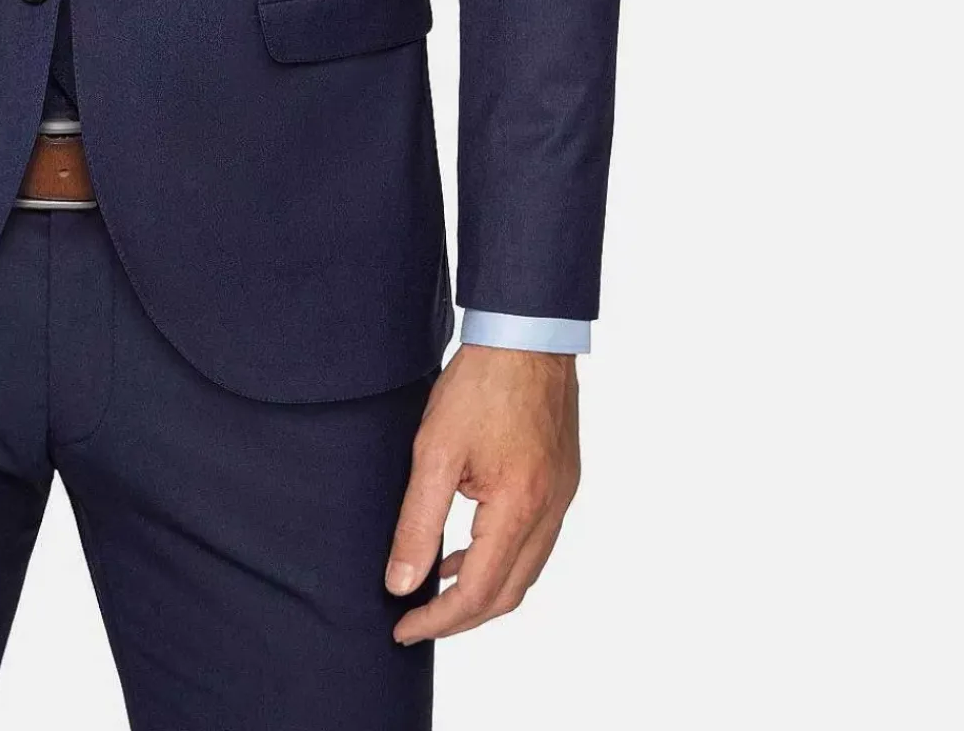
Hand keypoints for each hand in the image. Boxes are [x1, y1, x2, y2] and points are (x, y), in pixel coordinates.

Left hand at [385, 344, 579, 642]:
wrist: (527, 335)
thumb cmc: (481, 384)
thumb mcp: (434, 452)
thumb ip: (418, 522)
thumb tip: (401, 582)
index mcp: (519, 508)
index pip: (479, 592)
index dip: (439, 619)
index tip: (403, 628)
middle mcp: (550, 511)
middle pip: (509, 593)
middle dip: (463, 617)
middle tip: (418, 620)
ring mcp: (562, 497)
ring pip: (527, 571)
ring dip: (485, 589)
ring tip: (438, 588)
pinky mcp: (563, 480)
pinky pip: (536, 542)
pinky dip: (503, 558)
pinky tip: (470, 546)